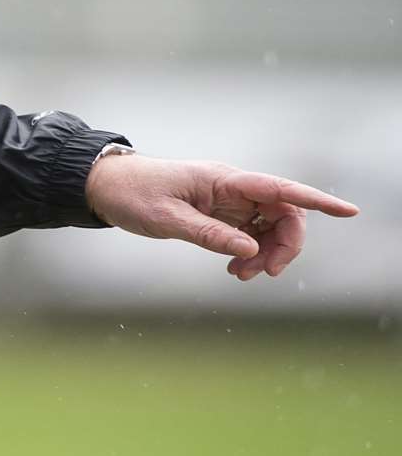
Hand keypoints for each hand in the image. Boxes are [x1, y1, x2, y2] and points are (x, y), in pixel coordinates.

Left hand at [84, 154, 359, 279]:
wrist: (105, 187)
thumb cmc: (132, 194)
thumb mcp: (165, 218)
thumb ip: (207, 233)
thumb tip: (248, 247)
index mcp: (224, 180)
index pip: (280, 188)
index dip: (317, 200)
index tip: (349, 212)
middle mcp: (233, 188)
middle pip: (284, 214)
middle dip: (284, 246)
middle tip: (261, 273)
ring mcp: (229, 201)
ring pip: (270, 227)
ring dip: (266, 254)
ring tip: (240, 276)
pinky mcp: (220, 214)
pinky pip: (251, 234)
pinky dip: (250, 253)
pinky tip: (234, 269)